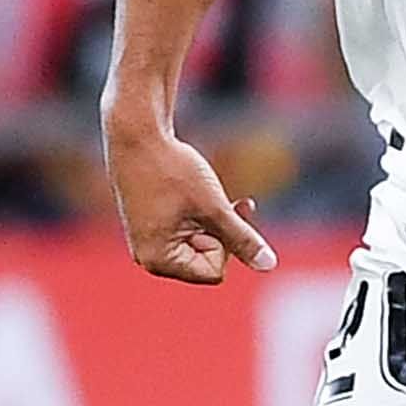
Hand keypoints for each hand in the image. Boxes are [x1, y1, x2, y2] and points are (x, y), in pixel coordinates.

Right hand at [103, 112, 276, 285]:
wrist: (136, 133)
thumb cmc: (172, 170)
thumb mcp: (214, 207)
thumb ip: (242, 239)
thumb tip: (269, 265)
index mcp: (158, 261)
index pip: (213, 272)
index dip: (227, 244)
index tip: (219, 212)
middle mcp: (148, 257)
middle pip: (206, 260)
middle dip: (223, 232)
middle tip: (237, 202)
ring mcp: (147, 241)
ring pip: (200, 242)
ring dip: (214, 220)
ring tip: (209, 191)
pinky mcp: (150, 224)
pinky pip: (186, 230)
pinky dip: (200, 214)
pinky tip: (201, 190)